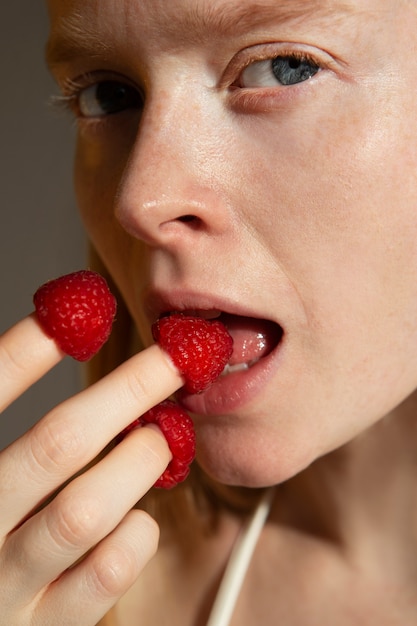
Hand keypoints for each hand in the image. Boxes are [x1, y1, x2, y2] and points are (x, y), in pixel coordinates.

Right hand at [0, 313, 182, 624]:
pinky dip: (136, 532)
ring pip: (85, 510)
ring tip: (157, 437)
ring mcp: (5, 588)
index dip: (28, 349)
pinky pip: (107, 573)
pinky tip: (136, 515)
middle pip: (56, 443)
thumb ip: (13, 428)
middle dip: (127, 390)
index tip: (84, 308)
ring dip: (137, 461)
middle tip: (172, 360)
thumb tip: (60, 332)